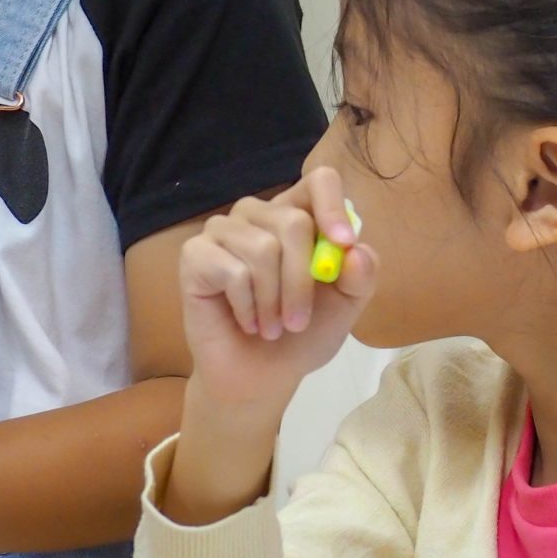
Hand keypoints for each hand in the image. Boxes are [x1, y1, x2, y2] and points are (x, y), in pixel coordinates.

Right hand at [179, 168, 378, 416]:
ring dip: (273, 302)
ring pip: (263, 248)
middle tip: (297, 322)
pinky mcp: (195, 254)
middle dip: (301, 282)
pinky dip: (246, 307)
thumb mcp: (345, 307)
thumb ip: (361, 277)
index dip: (332, 206)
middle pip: (292, 220)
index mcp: (298, 215)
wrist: (260, 377)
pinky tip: (245, 321)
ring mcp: (223, 230)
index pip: (319, 181)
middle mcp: (259, 214)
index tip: (343, 243)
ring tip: (271, 327)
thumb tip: (357, 250)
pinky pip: (231, 271)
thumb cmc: (302, 335)